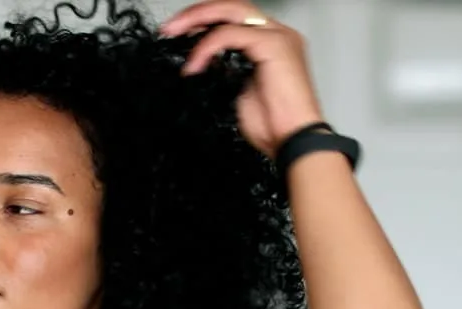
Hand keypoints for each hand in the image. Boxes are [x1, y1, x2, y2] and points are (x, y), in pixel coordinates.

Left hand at [160, 0, 323, 156]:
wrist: (292, 141)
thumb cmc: (271, 125)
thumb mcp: (237, 89)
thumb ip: (223, 68)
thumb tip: (199, 61)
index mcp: (270, 42)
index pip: (232, 18)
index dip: (203, 21)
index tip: (175, 34)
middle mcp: (277, 33)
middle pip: (230, 6)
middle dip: (195, 13)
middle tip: (169, 28)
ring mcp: (278, 35)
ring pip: (230, 11)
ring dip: (196, 19)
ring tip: (173, 34)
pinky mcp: (274, 44)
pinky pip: (230, 34)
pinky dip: (206, 47)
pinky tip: (194, 65)